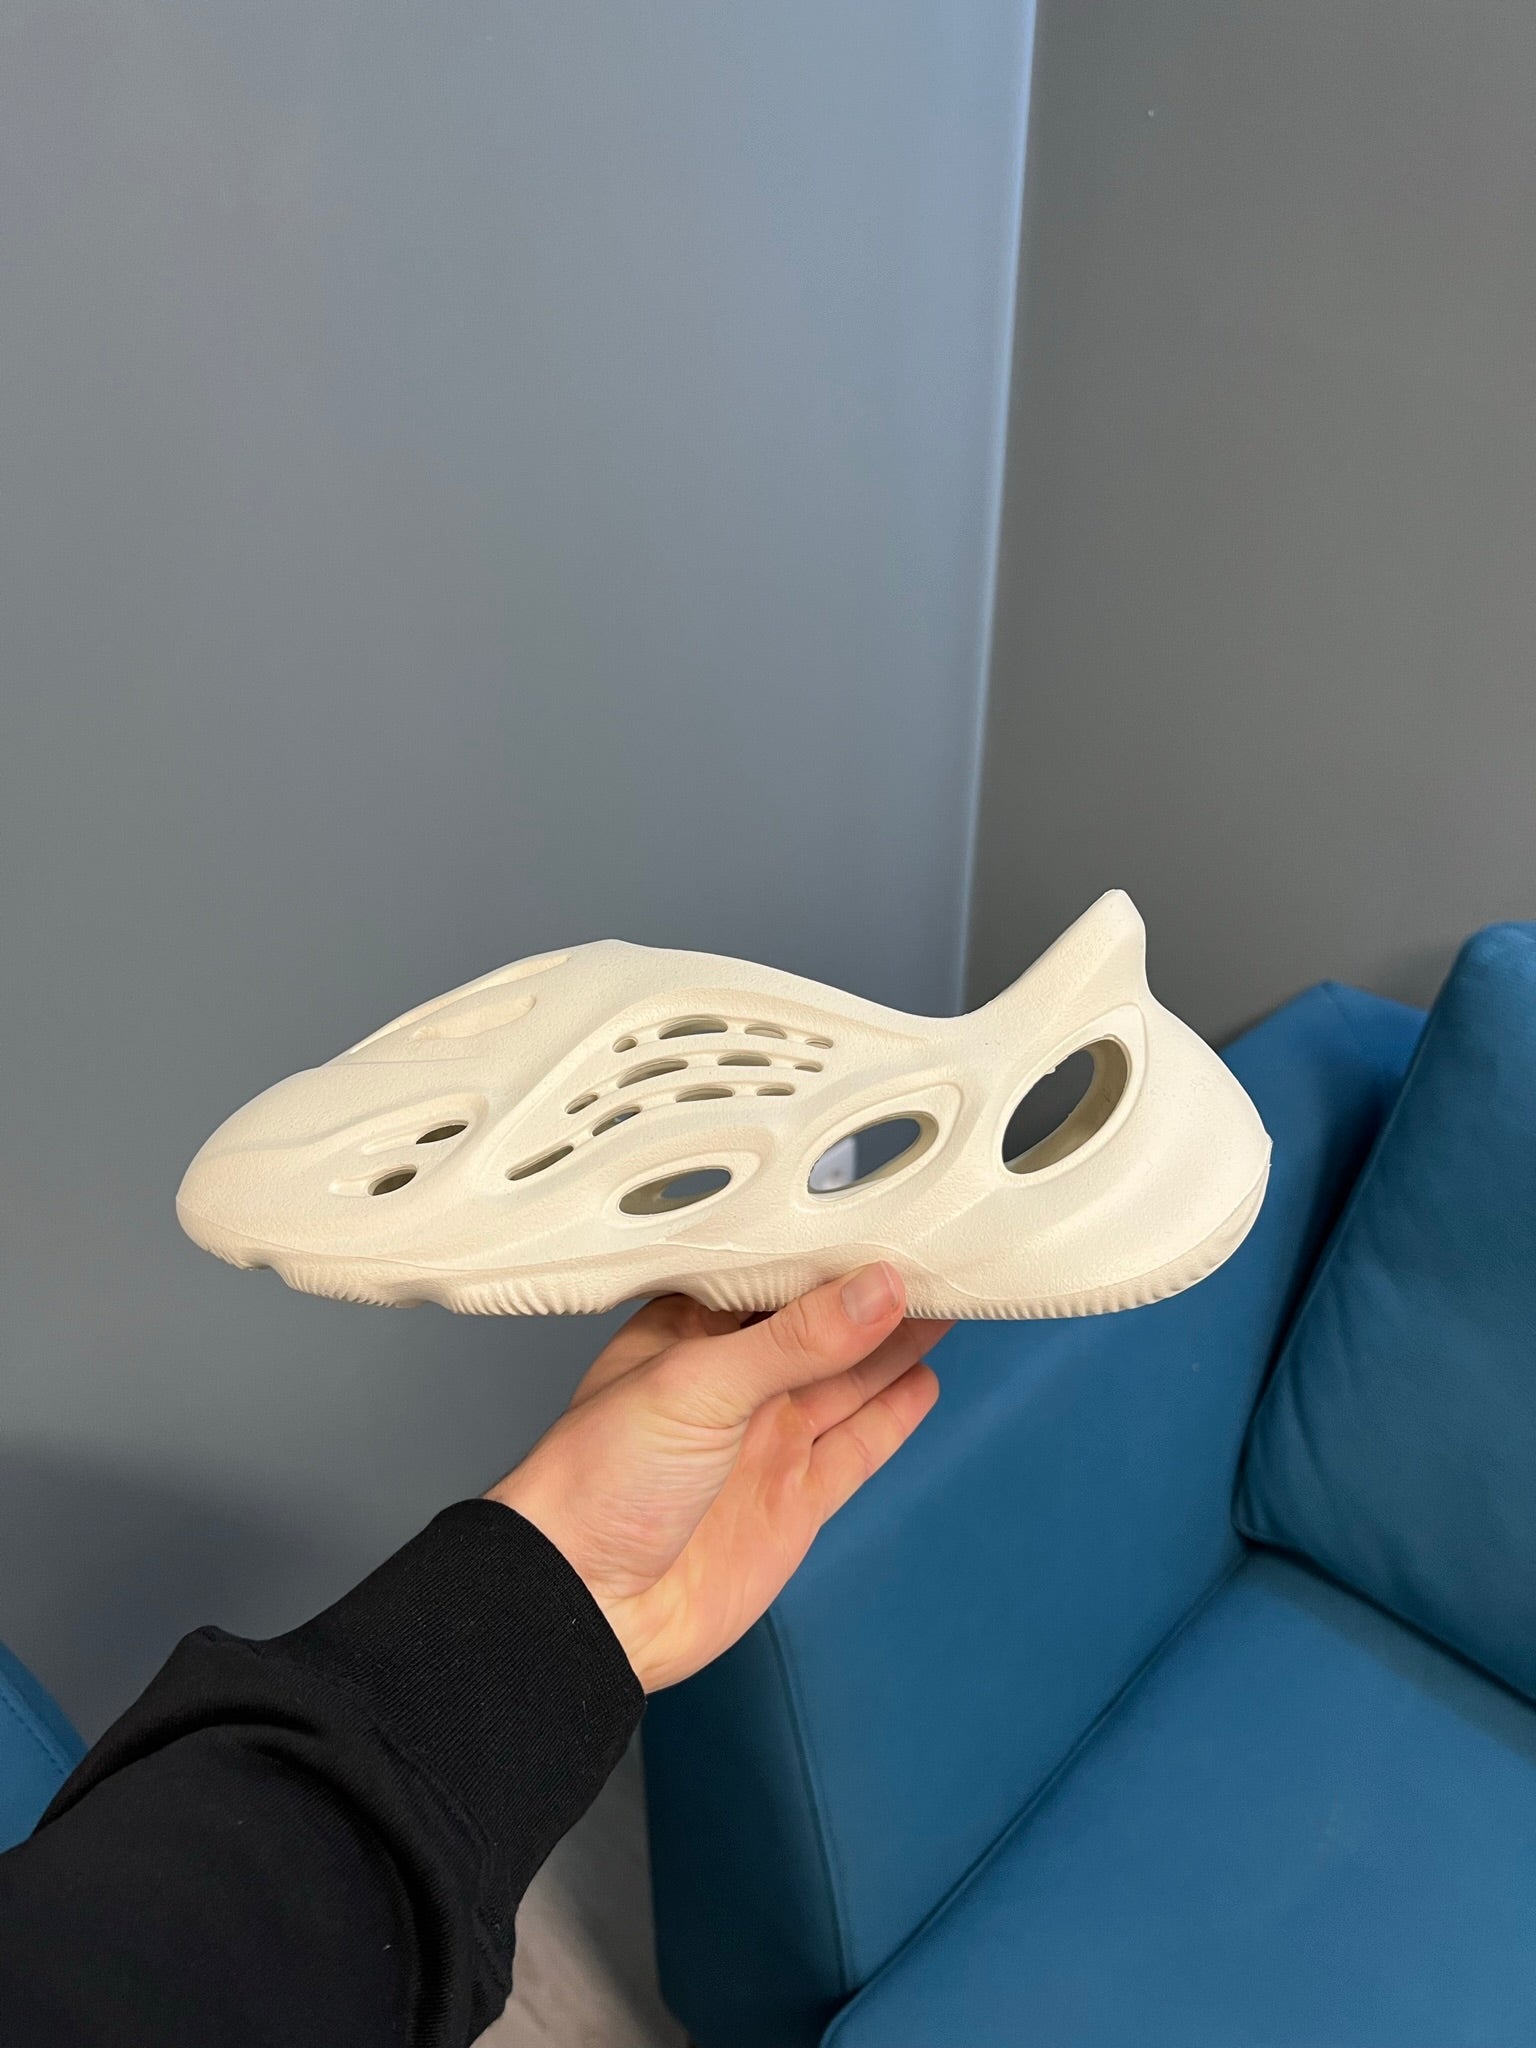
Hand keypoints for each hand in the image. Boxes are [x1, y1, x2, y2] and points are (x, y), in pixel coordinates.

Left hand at [487, 1263, 947, 1690]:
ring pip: (850, 1380)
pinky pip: (857, 1445)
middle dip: (875, 1291)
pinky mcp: (794, 1500)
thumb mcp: (699, 1385)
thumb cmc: (596, 1484)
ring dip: (897, 1342)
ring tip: (951, 1296)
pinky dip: (893, 1413)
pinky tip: (922, 1378)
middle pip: (823, 1326)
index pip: (774, 1276)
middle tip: (940, 1251)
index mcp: (690, 1335)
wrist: (587, 1610)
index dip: (828, 1250)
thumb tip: (877, 1288)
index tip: (887, 1218)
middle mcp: (732, 1384)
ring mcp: (766, 1442)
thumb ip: (796, 1339)